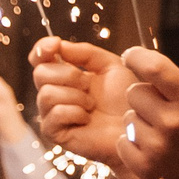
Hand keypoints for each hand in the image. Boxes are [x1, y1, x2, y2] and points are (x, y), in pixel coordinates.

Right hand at [29, 36, 130, 164]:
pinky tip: (87, 119)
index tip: (55, 46)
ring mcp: (51, 114)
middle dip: (69, 75)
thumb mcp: (111, 66)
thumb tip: (58, 45)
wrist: (138, 127)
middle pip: (40, 73)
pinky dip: (75, 113)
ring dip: (76, 96)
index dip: (42, 50)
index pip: (40, 59)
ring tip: (92, 105)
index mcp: (65, 75)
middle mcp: (54, 93)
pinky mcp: (54, 133)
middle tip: (89, 85)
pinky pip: (55, 114)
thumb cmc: (127, 99)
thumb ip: (85, 52)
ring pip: (47, 94)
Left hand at [116, 46, 178, 178]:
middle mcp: (174, 124)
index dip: (138, 57)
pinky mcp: (144, 168)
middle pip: (134, 92)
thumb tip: (141, 61)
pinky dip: (135, 143)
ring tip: (166, 133)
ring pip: (128, 117)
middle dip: (145, 96)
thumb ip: (178, 82)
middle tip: (164, 108)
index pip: (155, 69)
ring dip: (141, 121)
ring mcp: (157, 148)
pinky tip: (157, 149)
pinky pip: (123, 141)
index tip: (131, 55)